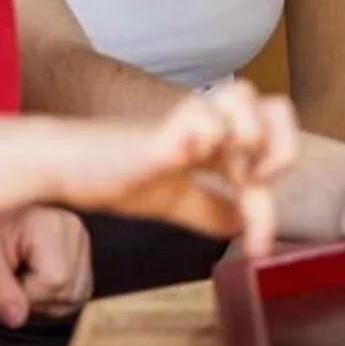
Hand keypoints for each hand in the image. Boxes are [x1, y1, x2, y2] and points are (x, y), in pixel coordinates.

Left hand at [0, 206, 89, 327]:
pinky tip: (37, 280)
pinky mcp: (83, 251)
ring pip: (78, 293)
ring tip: (24, 277)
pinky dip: (58, 295)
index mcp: (52, 225)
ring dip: (48, 298)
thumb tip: (17, 320)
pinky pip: (80, 290)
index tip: (6, 279)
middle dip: (37, 297)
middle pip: (69, 289)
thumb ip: (0, 291)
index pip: (55, 280)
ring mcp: (82, 239)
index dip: (26, 293)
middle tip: (13, 277)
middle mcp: (75, 230)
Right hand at [59, 79, 300, 257]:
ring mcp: (186, 122)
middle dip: (282, 149)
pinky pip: (201, 119)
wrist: (61, 167)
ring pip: (244, 97)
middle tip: (253, 186)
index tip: (257, 248)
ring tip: (233, 173)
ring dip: (250, 138)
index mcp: (217, 140)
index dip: (272, 204)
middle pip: (278, 107)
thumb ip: (210, 208)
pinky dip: (208, 139)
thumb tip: (242, 226)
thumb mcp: (174, 199)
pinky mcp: (160, 130)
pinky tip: (192, 164)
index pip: (270, 151)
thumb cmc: (114, 175)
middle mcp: (209, 124)